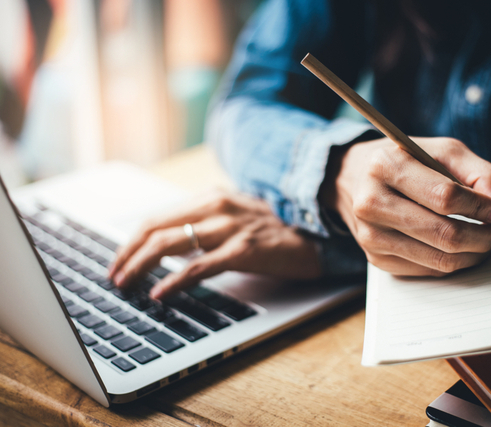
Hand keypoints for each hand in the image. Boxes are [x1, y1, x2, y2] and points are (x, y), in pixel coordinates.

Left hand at [109, 189, 321, 298]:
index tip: (119, 261)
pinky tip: (160, 293)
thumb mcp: (235, 217)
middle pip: (156, 228)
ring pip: (171, 243)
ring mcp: (230, 226)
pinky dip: (174, 281)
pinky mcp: (244, 249)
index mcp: (211, 197)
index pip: (157, 217)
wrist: (317, 236)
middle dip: (128, 254)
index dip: (132, 241)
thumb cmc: (274, 230)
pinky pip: (199, 267)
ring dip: (141, 266)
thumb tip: (168, 246)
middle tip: (114, 277)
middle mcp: (217, 205)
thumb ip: (204, 224)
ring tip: (126, 285)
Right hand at [320, 137, 490, 276]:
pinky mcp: (375, 260)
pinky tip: (458, 248)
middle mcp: (371, 203)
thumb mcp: (442, 151)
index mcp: (386, 167)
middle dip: (482, 237)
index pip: (445, 197)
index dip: (480, 208)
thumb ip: (479, 173)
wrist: (354, 179)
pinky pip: (428, 271)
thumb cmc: (405, 161)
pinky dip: (453, 263)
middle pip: (444, 234)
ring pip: (439, 260)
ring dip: (472, 254)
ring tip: (482, 239)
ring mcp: (370, 236)